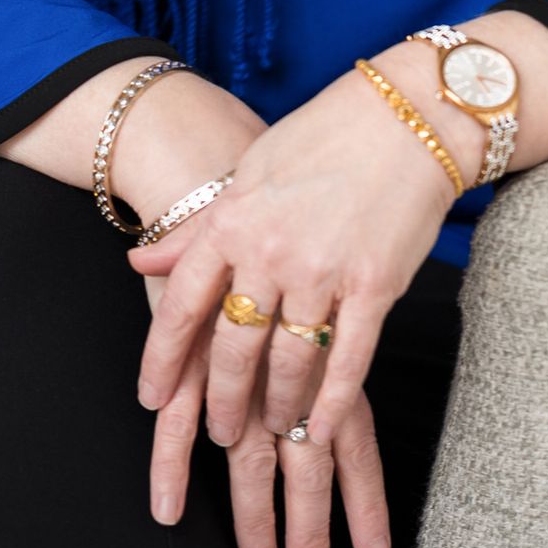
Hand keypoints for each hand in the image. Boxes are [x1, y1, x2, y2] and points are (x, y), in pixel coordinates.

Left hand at [127, 52, 475, 455]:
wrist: (408, 116)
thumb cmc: (326, 138)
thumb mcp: (249, 173)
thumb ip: (198, 228)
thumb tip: (139, 261)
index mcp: (232, 221)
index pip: (181, 306)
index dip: (163, 360)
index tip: (153, 398)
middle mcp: (270, 251)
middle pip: (233, 348)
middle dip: (223, 400)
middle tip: (221, 431)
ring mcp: (323, 271)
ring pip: (289, 363)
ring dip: (279, 406)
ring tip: (277, 429)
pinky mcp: (374, 286)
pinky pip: (347, 361)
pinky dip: (332, 402)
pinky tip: (322, 426)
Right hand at [136, 254, 390, 547]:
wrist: (219, 188)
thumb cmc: (274, 239)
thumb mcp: (306, 299)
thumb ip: (316, 350)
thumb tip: (328, 412)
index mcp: (325, 361)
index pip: (355, 447)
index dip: (365, 502)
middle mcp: (286, 372)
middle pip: (307, 469)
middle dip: (312, 530)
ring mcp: (236, 367)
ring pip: (250, 461)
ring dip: (256, 518)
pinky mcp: (185, 354)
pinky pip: (177, 422)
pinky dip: (172, 466)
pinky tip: (169, 510)